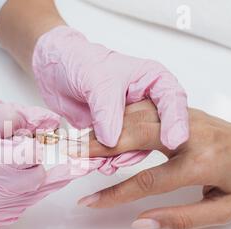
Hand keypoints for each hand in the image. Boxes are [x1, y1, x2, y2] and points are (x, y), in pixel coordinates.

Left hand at [32, 26, 188, 149]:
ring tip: (107, 164)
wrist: (54, 70)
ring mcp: (130, 121)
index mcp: (153, 81)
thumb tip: (113, 141)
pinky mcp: (113, 134)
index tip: (173, 141)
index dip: (176, 121)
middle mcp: (146, 103)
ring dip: (121, 157)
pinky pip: (116, 151)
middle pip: (156, 128)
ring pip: (135, 145)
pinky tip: (100, 164)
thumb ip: (107, 110)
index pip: (173, 100)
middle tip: (129, 157)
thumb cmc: (80, 61)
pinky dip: (108, 159)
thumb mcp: (97, 80)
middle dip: (143, 146)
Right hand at [79, 104, 230, 228]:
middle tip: (72, 157)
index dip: (113, 194)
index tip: (88, 201)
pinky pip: (142, 108)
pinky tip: (101, 126)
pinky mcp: (179, 109)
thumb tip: (141, 222)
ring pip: (135, 118)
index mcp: (201, 163)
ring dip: (105, 130)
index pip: (147, 181)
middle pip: (133, 137)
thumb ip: (181, 220)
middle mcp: (190, 134)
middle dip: (98, 147)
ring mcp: (183, 117)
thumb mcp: (223, 211)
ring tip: (79, 144)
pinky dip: (118, 116)